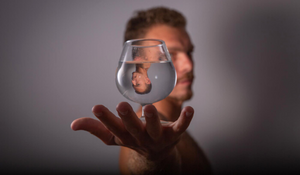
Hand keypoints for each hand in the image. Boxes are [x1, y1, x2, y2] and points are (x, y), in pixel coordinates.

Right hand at [71, 102, 193, 160]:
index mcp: (125, 137)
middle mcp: (141, 138)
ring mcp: (158, 137)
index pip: (113, 129)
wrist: (156, 156)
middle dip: (128, 118)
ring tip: (148, 108)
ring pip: (155, 130)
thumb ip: (96, 129)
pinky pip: (181, 127)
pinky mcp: (174, 134)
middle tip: (121, 106)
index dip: (105, 119)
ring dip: (152, 120)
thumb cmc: (133, 140)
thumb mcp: (114, 137)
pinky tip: (190, 109)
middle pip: (134, 129)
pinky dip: (185, 119)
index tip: (96, 107)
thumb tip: (73, 125)